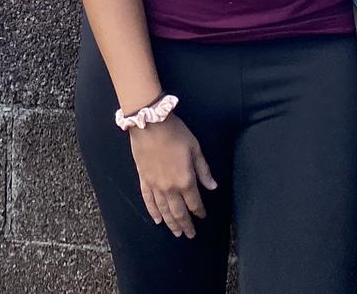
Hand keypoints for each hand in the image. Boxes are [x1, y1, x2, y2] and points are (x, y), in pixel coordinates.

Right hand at [127, 115, 217, 236]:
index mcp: (185, 180)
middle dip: (185, 224)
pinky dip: (153, 212)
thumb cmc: (175, 132)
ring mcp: (155, 185)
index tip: (202, 216)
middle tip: (190, 235)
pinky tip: (157, 220)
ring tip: (176, 233)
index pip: (194, 202)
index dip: (199, 211)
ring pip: (164, 210)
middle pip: (179, 212)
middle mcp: (170, 188)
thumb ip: (203, 170)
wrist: (149, 121)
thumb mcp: (195, 148)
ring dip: (171, 223)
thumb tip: (213, 187)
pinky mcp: (143, 180)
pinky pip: (148, 200)